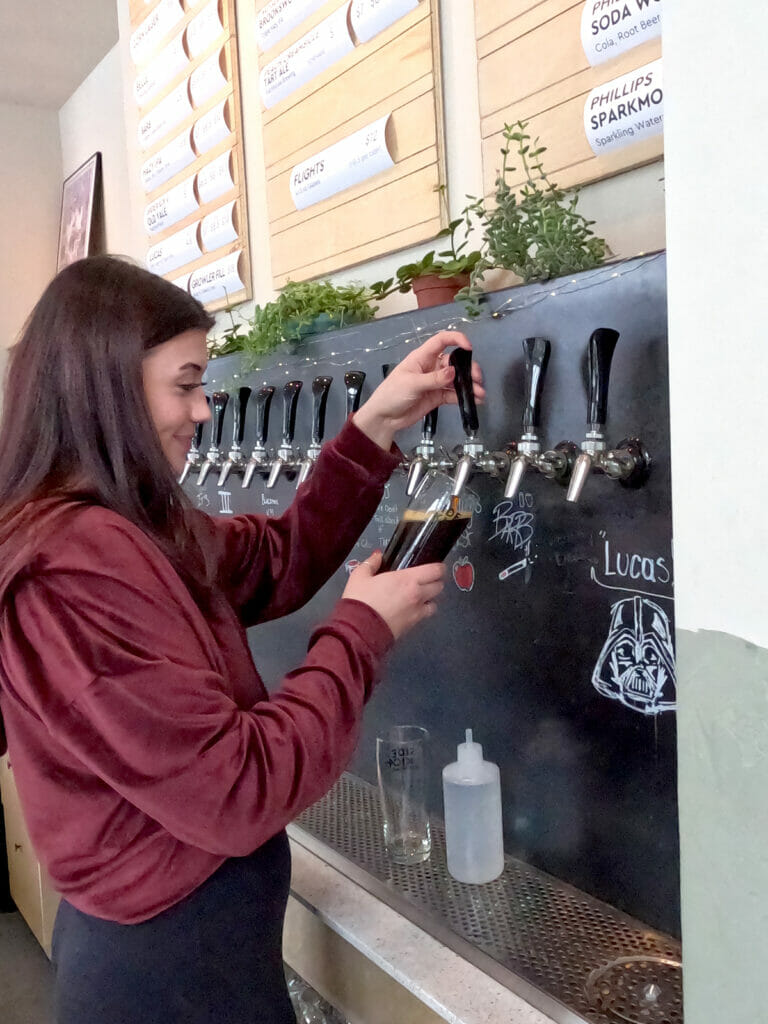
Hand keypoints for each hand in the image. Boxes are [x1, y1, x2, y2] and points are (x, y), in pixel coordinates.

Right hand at [342, 552, 445, 639]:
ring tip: (420, 595)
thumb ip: (371, 563)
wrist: (359, 629)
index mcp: (407, 579)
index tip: (435, 566)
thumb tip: (377, 556)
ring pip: (435, 602)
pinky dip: (423, 611)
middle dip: (435, 581)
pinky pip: (426, 615)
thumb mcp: (359, 576)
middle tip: (426, 579)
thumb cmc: (360, 601)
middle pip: (439, 586)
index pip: (435, 570)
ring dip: (430, 598)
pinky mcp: (413, 624)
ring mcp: (417, 611)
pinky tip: (412, 608)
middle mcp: (417, 594)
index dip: (438, 567)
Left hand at [353, 331, 484, 449]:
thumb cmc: (392, 394)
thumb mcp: (412, 384)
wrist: (384, 418)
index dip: (456, 339)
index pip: (441, 341)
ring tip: (480, 393)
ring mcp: (435, 382)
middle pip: (454, 362)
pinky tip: (475, 400)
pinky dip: (464, 397)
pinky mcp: (437, 397)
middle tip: (478, 378)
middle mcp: (431, 367)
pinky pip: (453, 394)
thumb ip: (434, 379)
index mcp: (422, 357)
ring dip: (469, 385)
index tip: (469, 348)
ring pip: (457, 379)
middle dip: (468, 368)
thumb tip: (454, 372)